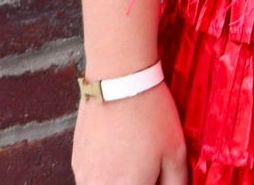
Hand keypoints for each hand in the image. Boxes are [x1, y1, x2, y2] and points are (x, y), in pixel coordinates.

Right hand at [72, 81, 187, 184]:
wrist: (119, 79)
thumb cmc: (151, 114)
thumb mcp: (176, 150)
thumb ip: (176, 182)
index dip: (152, 183)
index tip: (157, 176)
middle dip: (137, 180)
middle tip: (147, 166)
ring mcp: (84, 177)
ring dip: (119, 179)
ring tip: (133, 156)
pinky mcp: (76, 161)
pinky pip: (91, 178)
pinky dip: (105, 173)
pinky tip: (118, 150)